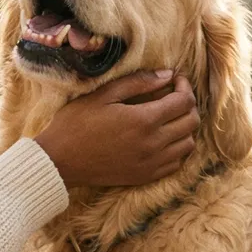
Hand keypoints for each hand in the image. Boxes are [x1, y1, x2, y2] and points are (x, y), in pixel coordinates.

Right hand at [35, 69, 199, 187]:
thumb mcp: (104, 95)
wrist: (60, 161)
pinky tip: (163, 139)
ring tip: (170, 117)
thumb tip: (167, 75)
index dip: (184, 85)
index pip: (184, 101)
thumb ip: (138, 82)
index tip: (174, 79)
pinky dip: (177, 149)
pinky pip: (176, 163)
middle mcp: (153, 144)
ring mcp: (151, 163)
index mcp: (144, 120)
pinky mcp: (145, 176)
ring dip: (185, 127)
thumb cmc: (77, 123)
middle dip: (188, 104)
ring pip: (188, 144)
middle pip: (191, 122)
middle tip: (174, 95)